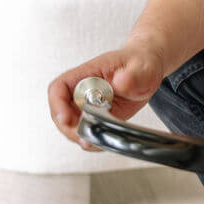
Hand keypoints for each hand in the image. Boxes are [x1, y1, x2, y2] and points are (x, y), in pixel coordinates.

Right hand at [47, 42, 164, 151]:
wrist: (146, 70)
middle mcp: (83, 90)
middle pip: (60, 112)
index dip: (57, 104)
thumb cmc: (140, 63)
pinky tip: (104, 140)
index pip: (59, 87)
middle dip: (69, 128)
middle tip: (86, 136)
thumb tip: (121, 82)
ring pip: (70, 125)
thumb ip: (133, 75)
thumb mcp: (142, 67)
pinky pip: (86, 131)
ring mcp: (88, 105)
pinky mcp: (97, 117)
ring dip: (80, 136)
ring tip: (97, 140)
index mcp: (88, 73)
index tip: (65, 118)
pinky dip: (92, 140)